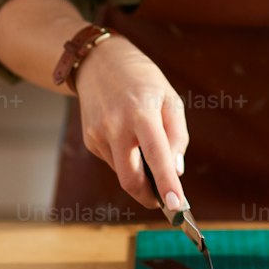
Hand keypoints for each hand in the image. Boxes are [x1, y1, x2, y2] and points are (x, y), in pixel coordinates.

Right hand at [74, 35, 189, 209]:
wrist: (99, 62)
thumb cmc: (142, 79)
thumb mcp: (170, 98)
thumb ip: (177, 135)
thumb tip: (176, 170)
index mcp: (141, 113)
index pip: (157, 157)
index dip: (167, 185)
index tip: (178, 206)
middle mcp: (116, 126)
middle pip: (131, 179)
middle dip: (149, 196)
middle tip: (164, 201)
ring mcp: (99, 134)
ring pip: (122, 172)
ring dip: (139, 174)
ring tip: (147, 152)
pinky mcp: (90, 140)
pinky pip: (113, 161)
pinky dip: (126, 160)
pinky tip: (128, 139)